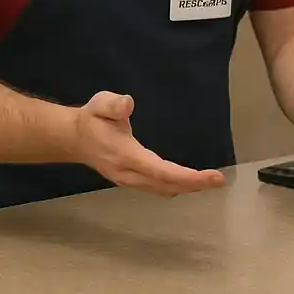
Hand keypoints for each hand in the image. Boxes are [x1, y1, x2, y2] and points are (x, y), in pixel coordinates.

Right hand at [72, 91, 224, 195]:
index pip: (161, 171)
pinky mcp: (131, 180)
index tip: (211, 176)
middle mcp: (129, 173)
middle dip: (194, 184)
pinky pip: (158, 187)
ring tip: (210, 181)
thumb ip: (113, 104)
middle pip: (166, 185)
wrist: (74, 139)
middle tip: (220, 180)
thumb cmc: (92, 119)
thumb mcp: (99, 104)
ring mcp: (129, 180)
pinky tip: (190, 181)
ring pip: (162, 190)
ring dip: (186, 187)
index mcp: (126, 155)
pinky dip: (176, 186)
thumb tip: (128, 104)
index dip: (187, 176)